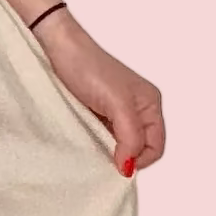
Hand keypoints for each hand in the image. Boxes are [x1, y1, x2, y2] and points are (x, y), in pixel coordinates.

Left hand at [34, 12, 164, 176]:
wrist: (59, 49)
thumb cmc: (89, 68)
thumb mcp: (117, 104)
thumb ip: (130, 135)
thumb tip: (128, 166)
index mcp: (151, 105)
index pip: (156, 147)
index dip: (139, 160)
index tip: (117, 163)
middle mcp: (139, 109)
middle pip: (141, 149)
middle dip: (125, 157)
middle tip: (104, 157)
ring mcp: (119, 112)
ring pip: (122, 145)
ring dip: (110, 152)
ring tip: (93, 147)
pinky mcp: (99, 114)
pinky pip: (105, 138)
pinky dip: (98, 144)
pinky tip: (87, 141)